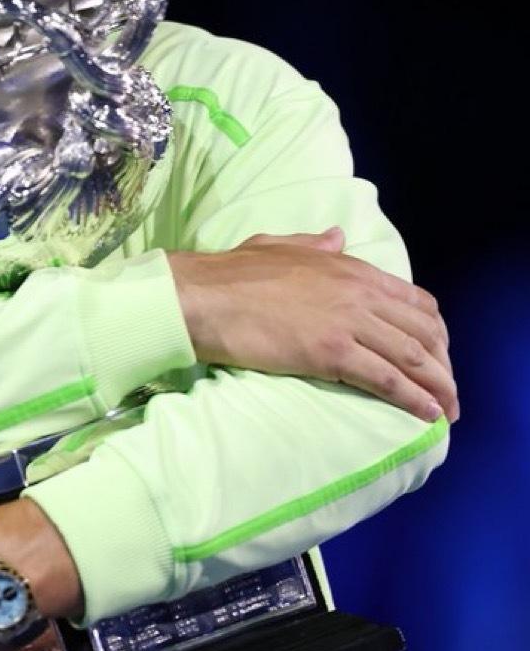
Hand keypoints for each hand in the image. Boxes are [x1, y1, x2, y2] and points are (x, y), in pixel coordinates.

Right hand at [168, 227, 458, 424]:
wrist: (202, 296)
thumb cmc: (231, 273)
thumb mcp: (279, 246)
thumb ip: (314, 245)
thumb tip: (337, 237)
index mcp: (350, 268)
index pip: (414, 300)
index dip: (433, 332)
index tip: (437, 355)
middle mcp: (358, 292)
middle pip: (422, 331)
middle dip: (443, 364)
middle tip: (447, 391)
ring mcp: (347, 321)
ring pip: (411, 356)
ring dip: (437, 386)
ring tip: (447, 410)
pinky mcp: (332, 352)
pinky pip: (385, 378)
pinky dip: (413, 398)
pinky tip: (426, 414)